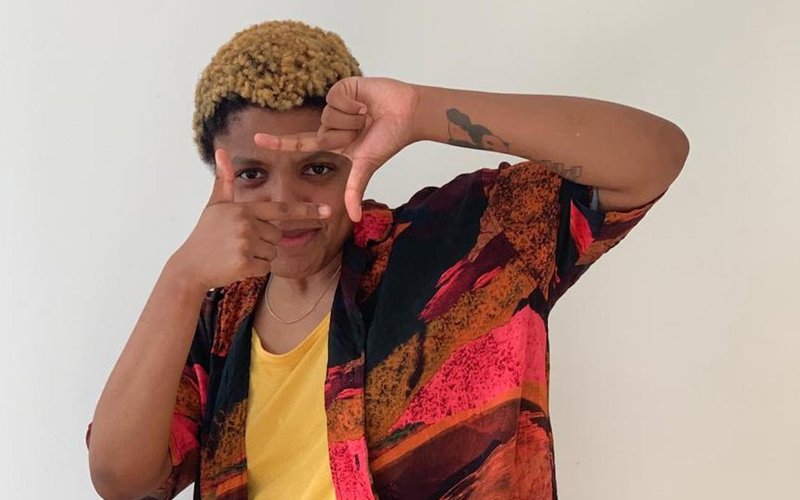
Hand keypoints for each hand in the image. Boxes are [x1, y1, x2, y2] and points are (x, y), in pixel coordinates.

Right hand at [171, 149, 332, 289]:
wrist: (190, 266)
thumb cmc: (204, 235)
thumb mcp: (214, 206)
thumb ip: (224, 181)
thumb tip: (221, 151)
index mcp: (244, 209)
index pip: (281, 209)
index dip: (306, 210)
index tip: (328, 211)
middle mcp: (246, 224)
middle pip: (277, 235)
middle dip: (264, 242)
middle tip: (240, 244)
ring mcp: (245, 244)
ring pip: (272, 253)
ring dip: (258, 257)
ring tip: (235, 254)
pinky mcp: (244, 263)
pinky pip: (265, 268)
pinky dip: (254, 270)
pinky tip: (235, 266)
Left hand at [253, 76, 419, 221]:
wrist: (406, 113)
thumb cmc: (389, 139)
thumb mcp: (366, 166)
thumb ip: (354, 190)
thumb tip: (353, 219)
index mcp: (334, 142)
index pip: (301, 143)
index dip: (279, 142)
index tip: (256, 140)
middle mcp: (331, 123)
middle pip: (321, 133)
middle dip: (346, 135)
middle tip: (365, 129)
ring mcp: (335, 105)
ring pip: (328, 116)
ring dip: (352, 119)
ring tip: (368, 114)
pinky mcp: (341, 88)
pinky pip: (335, 99)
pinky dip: (353, 102)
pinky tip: (365, 101)